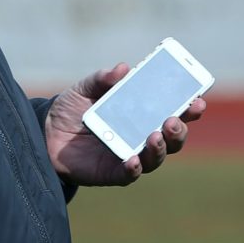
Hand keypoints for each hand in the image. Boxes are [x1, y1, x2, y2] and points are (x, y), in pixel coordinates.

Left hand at [43, 63, 206, 186]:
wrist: (45, 131)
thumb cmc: (72, 108)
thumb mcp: (85, 88)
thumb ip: (103, 78)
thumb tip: (124, 68)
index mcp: (141, 114)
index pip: (173, 112)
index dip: (189, 108)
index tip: (198, 99)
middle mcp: (140, 136)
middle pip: (171, 138)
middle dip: (179, 129)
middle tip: (175, 119)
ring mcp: (128, 155)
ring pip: (155, 158)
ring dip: (160, 148)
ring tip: (155, 135)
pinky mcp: (111, 172)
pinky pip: (128, 174)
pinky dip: (134, 168)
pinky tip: (133, 159)